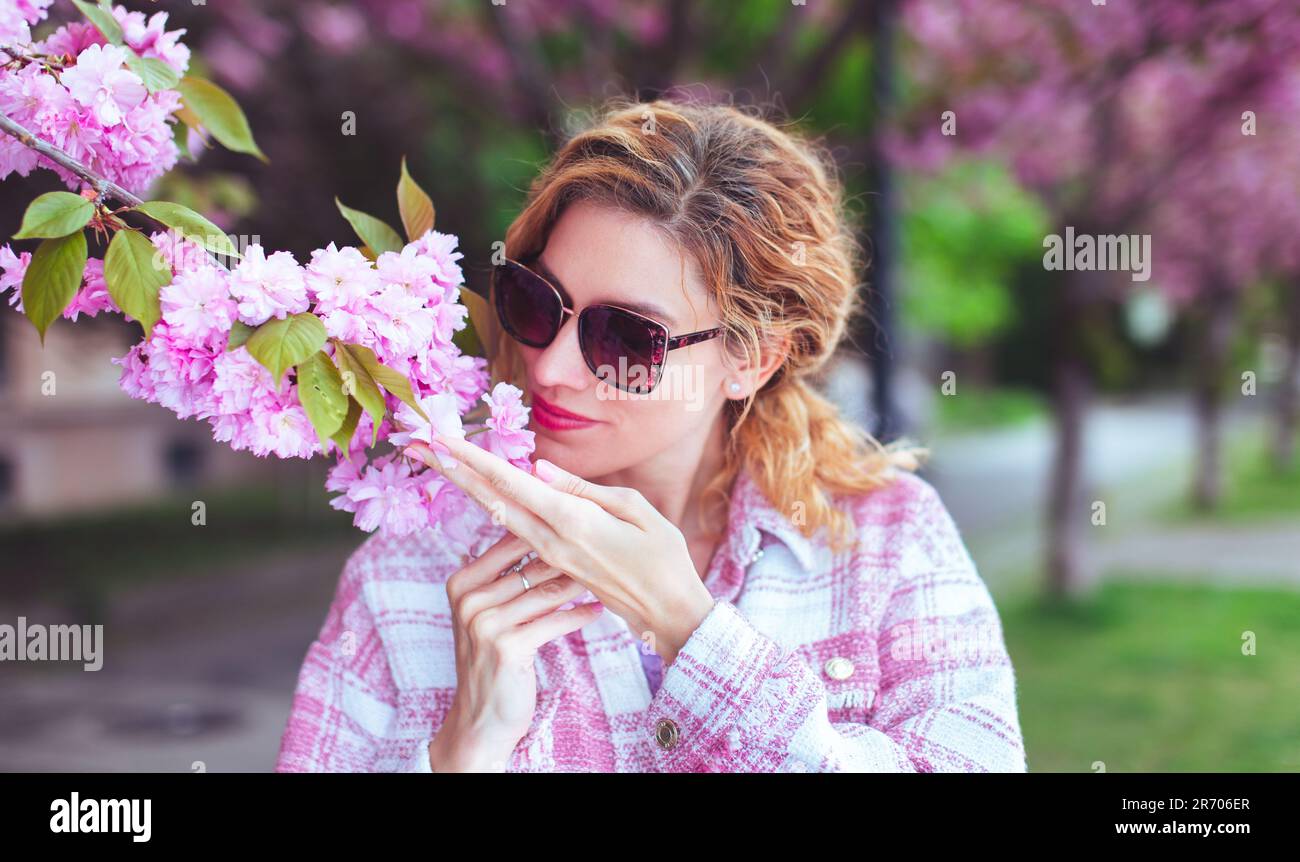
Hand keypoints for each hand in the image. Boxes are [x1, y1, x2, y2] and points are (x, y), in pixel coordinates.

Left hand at [406, 435, 716, 665]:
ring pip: (498, 514)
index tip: (441, 439)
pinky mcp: (556, 564)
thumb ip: (585, 490)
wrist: (669, 616)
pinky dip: (492, 505)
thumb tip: (538, 470)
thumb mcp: (637, 511)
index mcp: (572, 522)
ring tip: (437, 459)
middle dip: (452, 468)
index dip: (474, 460)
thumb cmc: (665, 559)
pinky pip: (516, 530)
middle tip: (415, 442)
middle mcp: (551, 540)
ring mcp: (551, 555)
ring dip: (465, 485)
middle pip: (490, 499)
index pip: (511, 484)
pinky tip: (478, 491)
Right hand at [430, 530, 603, 770]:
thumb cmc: (491, 661)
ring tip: (604, 578)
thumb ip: (505, 579)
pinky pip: (554, 622)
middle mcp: (469, 600)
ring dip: (578, 585)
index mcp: (460, 583)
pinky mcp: (508, 647)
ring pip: (545, 592)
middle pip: (530, 567)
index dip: (545, 533)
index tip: (577, 527)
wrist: (479, 720)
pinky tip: (596, 611)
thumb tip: (546, 536)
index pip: (508, 544)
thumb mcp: (486, 616)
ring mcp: (485, 624)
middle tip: (601, 551)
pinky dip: (578, 615)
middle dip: (569, 559)